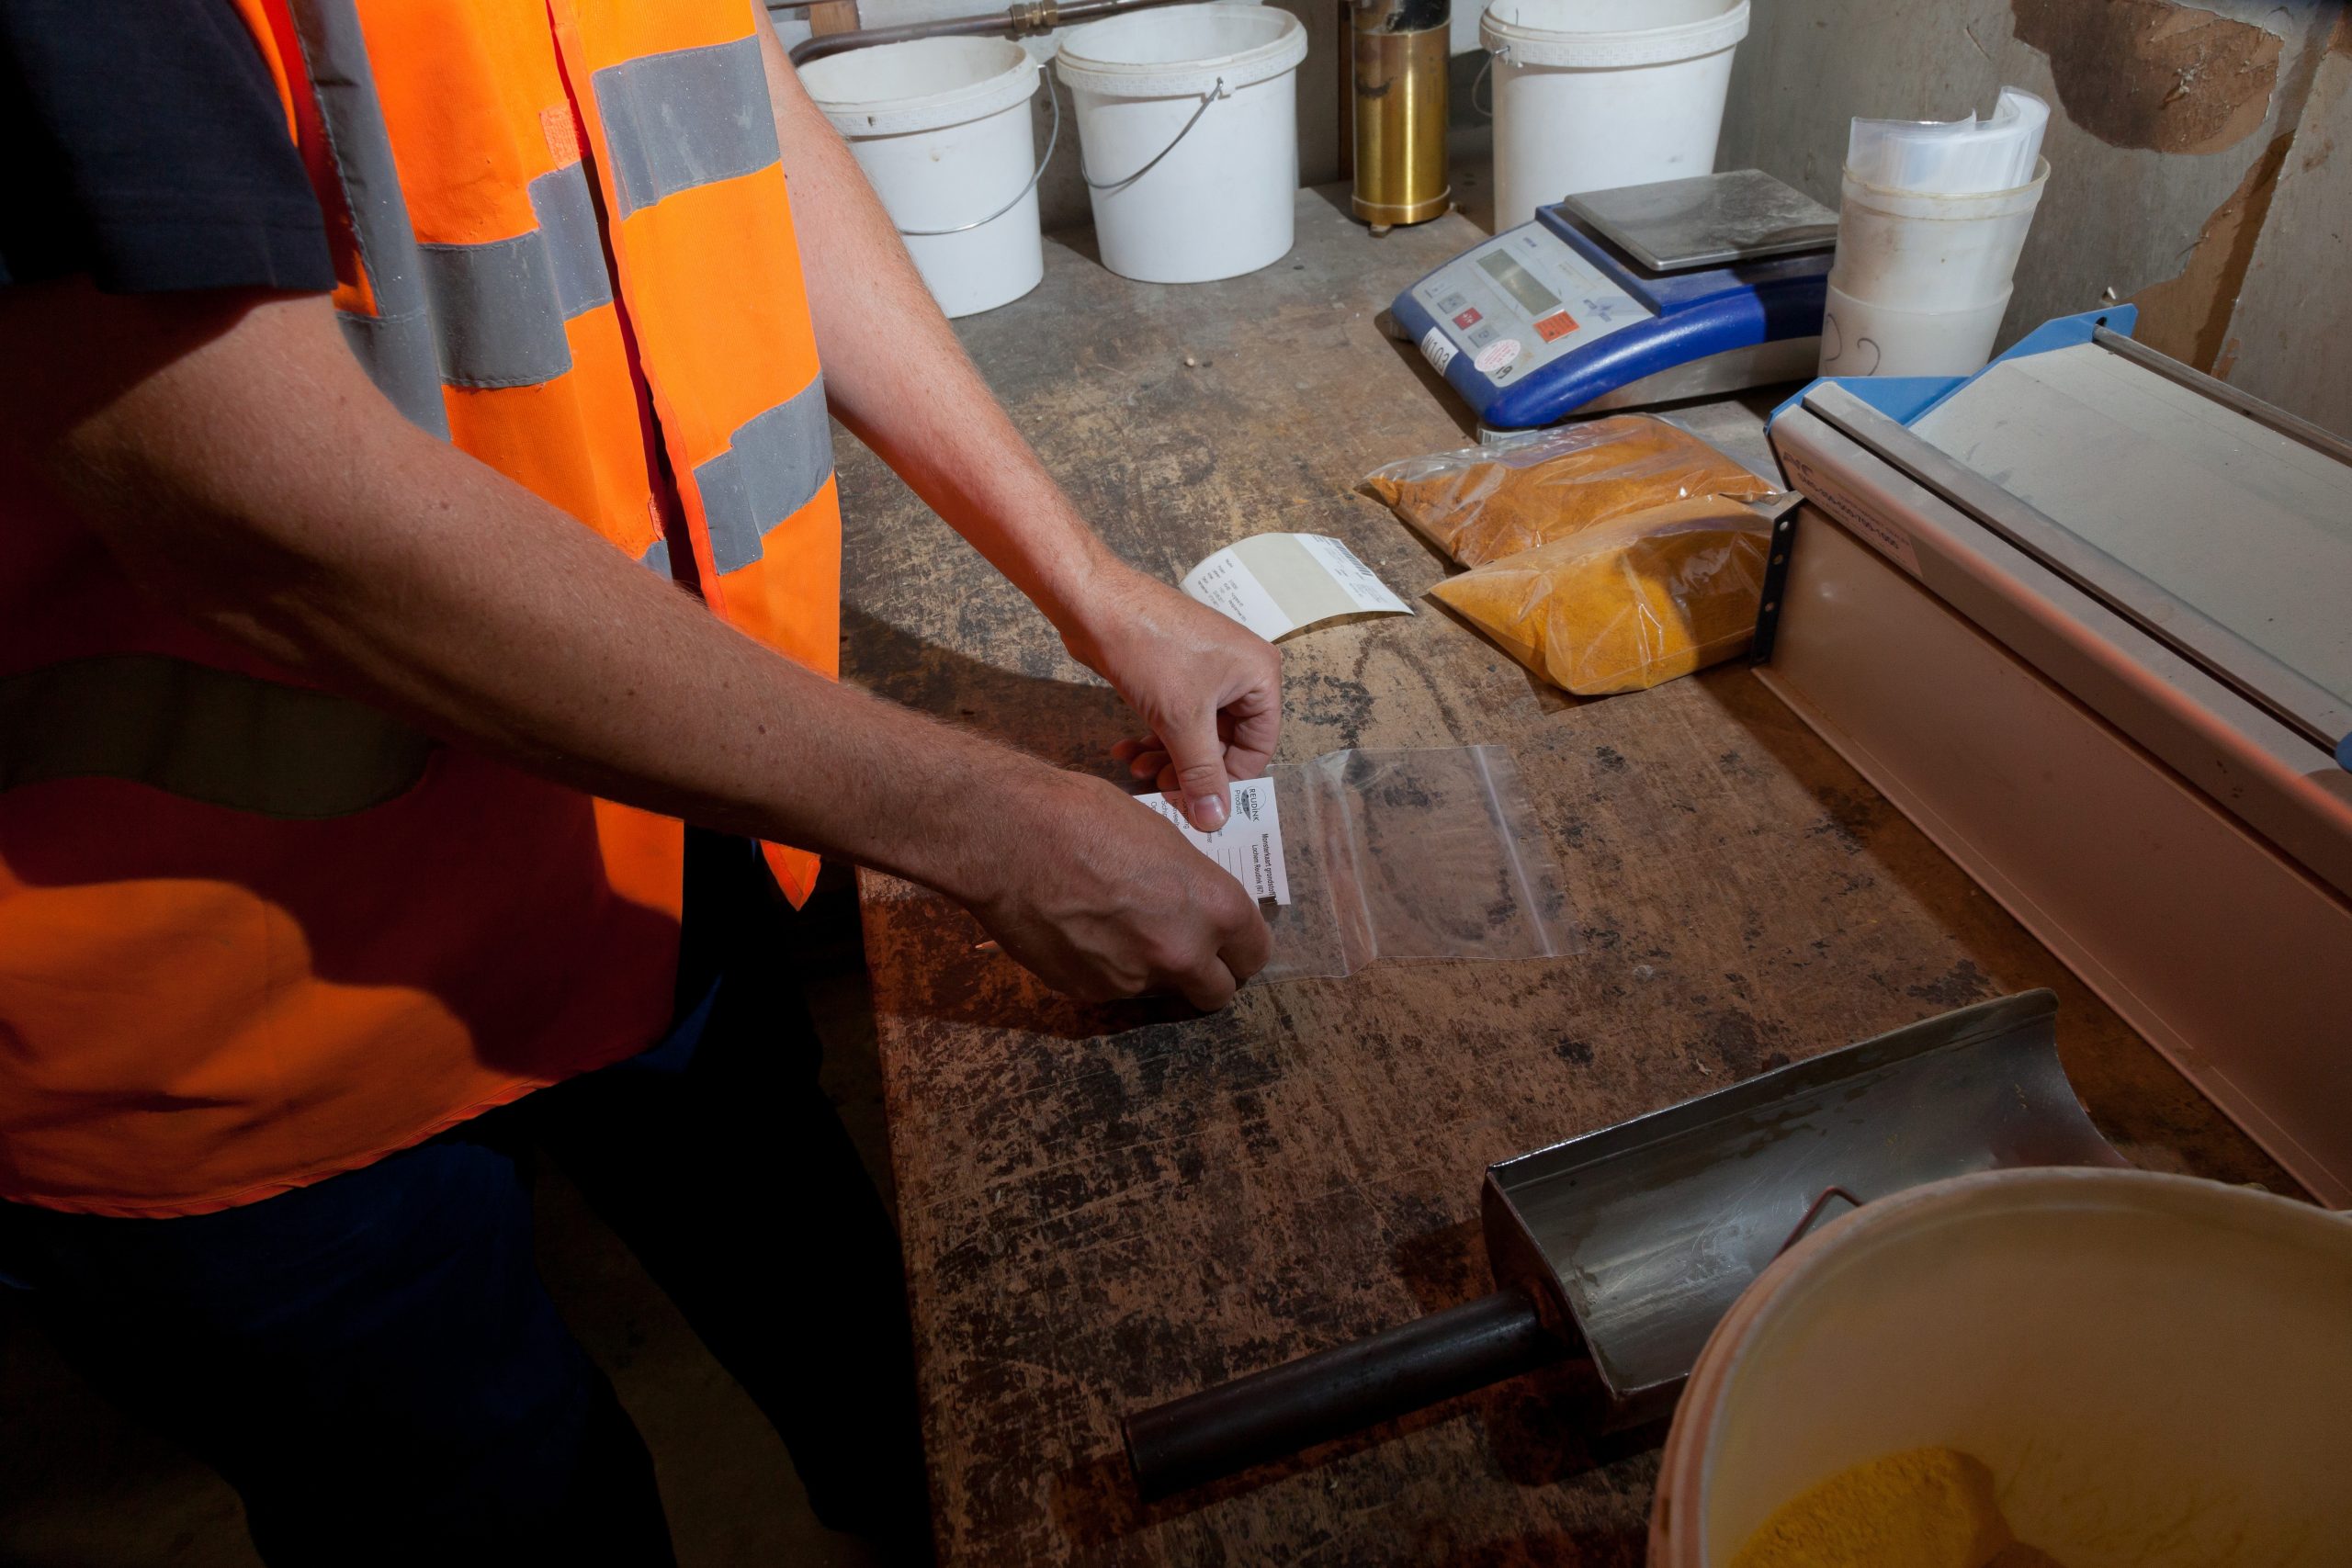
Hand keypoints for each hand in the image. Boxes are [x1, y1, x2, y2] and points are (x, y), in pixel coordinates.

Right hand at [973, 771, 1271, 1008]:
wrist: (1007, 836)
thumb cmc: (1084, 815)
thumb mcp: (1161, 837)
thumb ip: (1189, 884)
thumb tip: (1192, 904)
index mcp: (1214, 908)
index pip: (1255, 954)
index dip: (1242, 947)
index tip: (1230, 941)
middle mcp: (1182, 953)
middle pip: (1218, 994)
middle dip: (1208, 975)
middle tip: (1186, 949)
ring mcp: (1134, 980)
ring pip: (1161, 991)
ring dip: (1152, 970)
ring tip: (1119, 927)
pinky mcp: (1088, 992)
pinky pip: (1114, 989)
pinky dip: (1108, 969)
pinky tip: (1083, 932)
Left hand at [1060, 564, 1281, 832]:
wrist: (1096, 602)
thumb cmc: (1148, 648)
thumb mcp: (1181, 720)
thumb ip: (1201, 775)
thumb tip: (1215, 822)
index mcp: (1259, 676)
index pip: (1257, 748)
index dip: (1225, 780)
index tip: (1192, 800)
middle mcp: (1240, 672)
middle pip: (1224, 743)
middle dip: (1188, 769)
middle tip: (1157, 788)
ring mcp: (1207, 671)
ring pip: (1195, 733)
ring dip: (1166, 757)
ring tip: (1136, 770)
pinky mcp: (1176, 671)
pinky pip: (1175, 717)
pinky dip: (1153, 737)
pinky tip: (1125, 751)